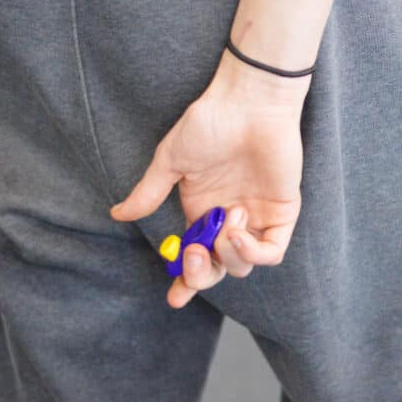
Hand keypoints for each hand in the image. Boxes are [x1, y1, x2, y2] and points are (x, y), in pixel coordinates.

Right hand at [111, 50, 310, 307]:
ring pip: (242, 265)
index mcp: (201, 212)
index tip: (175, 298)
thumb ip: (150, 192)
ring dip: (228, 255)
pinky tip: (238, 231)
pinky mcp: (283, 212)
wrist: (248, 103)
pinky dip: (254, 252)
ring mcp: (257, 218)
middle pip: (217, 270)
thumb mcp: (171, 160)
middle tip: (193, 255)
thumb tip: (118, 214)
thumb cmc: (210, 123)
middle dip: (202, 274)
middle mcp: (228, 220)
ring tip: (225, 222)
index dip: (186, 282)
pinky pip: (273, 251)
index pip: (194, 259)